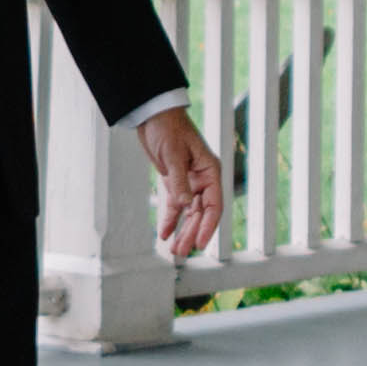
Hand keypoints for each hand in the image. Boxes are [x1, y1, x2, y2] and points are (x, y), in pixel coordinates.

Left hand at [141, 106, 224, 258]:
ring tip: (174, 250)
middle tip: (181, 252)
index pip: (214, 205)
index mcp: (210, 171)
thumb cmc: (167, 127)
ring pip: (189, 213)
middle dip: (192, 233)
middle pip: (201, 213)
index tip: (199, 244)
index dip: (208, 226)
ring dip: (182, 230)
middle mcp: (203, 178)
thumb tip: (185, 207)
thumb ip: (179, 182)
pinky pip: (175, 205)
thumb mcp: (173, 155)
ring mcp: (189, 181)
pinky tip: (165, 234)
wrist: (152, 114)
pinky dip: (171, 220)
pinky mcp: (175, 181)